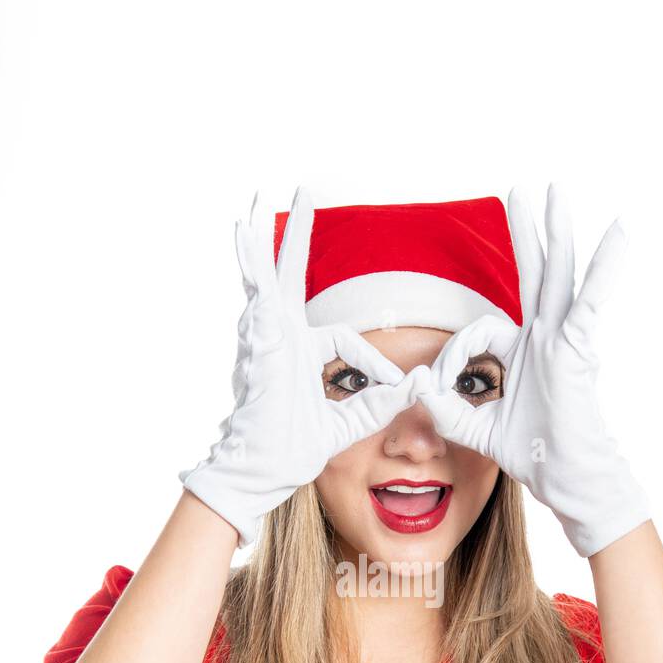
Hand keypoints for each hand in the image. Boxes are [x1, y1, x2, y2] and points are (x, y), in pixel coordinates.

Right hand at [180, 188, 414, 544]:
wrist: (262, 468)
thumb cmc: (292, 451)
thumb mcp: (348, 424)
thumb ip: (380, 404)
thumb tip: (417, 384)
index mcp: (300, 357)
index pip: (343, 340)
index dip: (372, 362)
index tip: (395, 386)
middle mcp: (280, 339)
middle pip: (291, 277)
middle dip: (296, 238)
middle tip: (302, 194)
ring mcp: (266, 336)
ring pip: (268, 275)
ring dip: (266, 238)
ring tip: (258, 201)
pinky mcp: (260, 339)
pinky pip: (258, 291)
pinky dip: (252, 262)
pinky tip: (245, 231)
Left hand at [420, 182, 650, 557]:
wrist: (564, 475)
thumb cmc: (531, 453)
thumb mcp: (475, 428)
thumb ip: (443, 407)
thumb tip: (417, 382)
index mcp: (521, 353)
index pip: (479, 331)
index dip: (453, 354)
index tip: (438, 383)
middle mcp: (543, 339)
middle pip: (534, 274)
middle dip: (527, 233)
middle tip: (523, 190)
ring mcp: (562, 340)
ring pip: (558, 276)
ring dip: (556, 233)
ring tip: (557, 192)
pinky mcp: (577, 349)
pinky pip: (588, 302)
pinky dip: (604, 269)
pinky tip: (620, 234)